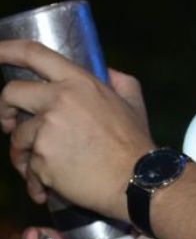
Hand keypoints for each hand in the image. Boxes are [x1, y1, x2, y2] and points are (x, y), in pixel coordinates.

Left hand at [0, 40, 153, 217]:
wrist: (139, 183)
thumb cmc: (137, 147)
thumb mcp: (134, 105)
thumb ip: (120, 82)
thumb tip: (107, 71)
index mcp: (80, 83)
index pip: (33, 54)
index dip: (6, 49)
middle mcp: (59, 101)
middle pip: (11, 93)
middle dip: (3, 108)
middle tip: (9, 124)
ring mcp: (48, 130)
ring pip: (18, 137)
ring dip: (24, 154)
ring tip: (41, 170)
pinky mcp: (42, 159)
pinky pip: (28, 168)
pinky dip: (35, 181)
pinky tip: (46, 189)